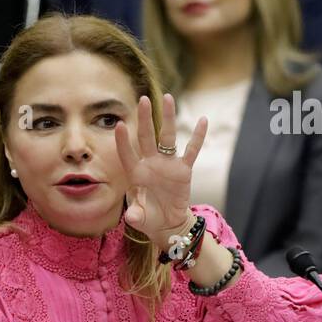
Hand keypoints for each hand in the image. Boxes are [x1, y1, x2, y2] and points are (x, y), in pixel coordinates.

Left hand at [114, 93, 206, 249]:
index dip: (123, 141)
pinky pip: (192, 151)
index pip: (127, 154)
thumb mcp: (141, 219)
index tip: (118, 124)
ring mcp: (167, 164)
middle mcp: (150, 164)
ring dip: (168, 118)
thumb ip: (136, 216)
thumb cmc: (149, 218)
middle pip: (146, 137)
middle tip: (143, 99)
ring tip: (168, 98)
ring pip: (167, 137)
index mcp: (136, 174)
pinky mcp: (183, 169)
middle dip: (144, 119)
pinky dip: (197, 137)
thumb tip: (132, 218)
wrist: (167, 223)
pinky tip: (203, 120)